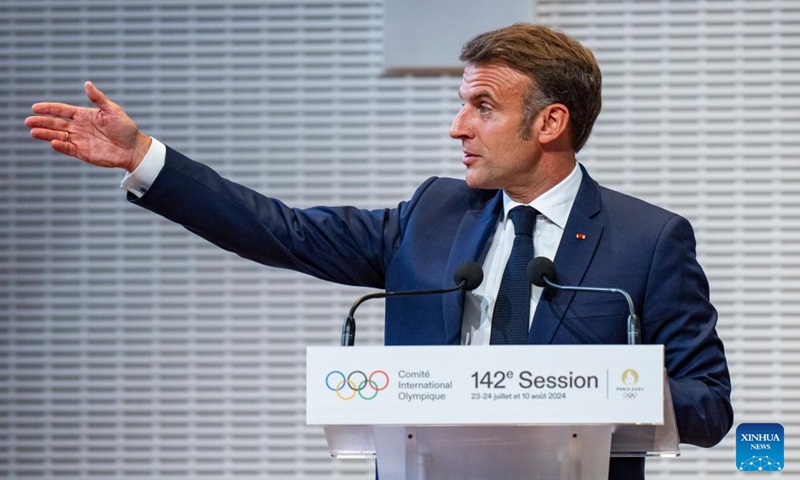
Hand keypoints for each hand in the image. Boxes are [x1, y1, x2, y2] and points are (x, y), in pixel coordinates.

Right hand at [25, 81, 151, 171]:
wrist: (133, 148)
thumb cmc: (125, 128)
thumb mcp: (112, 110)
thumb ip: (98, 98)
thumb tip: (87, 84)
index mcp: (84, 115)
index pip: (62, 110)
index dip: (49, 108)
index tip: (35, 107)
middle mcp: (79, 127)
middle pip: (56, 123)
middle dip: (42, 122)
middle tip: (28, 121)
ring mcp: (80, 140)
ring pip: (58, 136)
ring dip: (46, 134)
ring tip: (33, 132)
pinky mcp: (83, 152)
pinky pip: (68, 149)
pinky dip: (60, 146)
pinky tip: (53, 142)